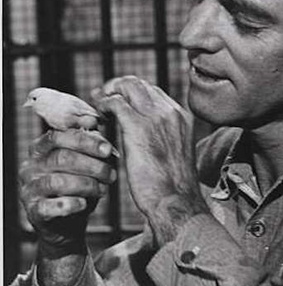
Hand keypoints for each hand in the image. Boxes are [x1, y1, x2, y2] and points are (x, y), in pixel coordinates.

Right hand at [19, 129, 115, 257]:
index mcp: (40, 148)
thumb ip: (87, 141)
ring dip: (87, 185)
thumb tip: (93, 120)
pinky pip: (50, 207)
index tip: (108, 149)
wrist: (67, 223)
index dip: (86, 141)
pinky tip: (84, 204)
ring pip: (58, 181)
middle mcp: (31, 166)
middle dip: (93, 165)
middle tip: (111, 174)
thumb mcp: (84, 161)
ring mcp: (29, 189)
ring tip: (104, 190)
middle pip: (62, 158)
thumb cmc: (77, 185)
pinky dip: (70, 204)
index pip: (59, 136)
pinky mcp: (33, 212)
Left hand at [92, 76, 208, 245]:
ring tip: (97, 102)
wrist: (175, 201)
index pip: (153, 92)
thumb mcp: (175, 153)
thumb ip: (165, 138)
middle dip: (118, 86)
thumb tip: (150, 138)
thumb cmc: (173, 186)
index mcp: (181, 117)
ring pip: (128, 86)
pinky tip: (99, 115)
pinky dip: (104, 104)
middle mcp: (170, 112)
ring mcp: (155, 117)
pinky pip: (116, 103)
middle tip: (103, 96)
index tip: (120, 100)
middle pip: (140, 84)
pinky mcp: (137, 127)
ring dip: (110, 91)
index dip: (133, 93)